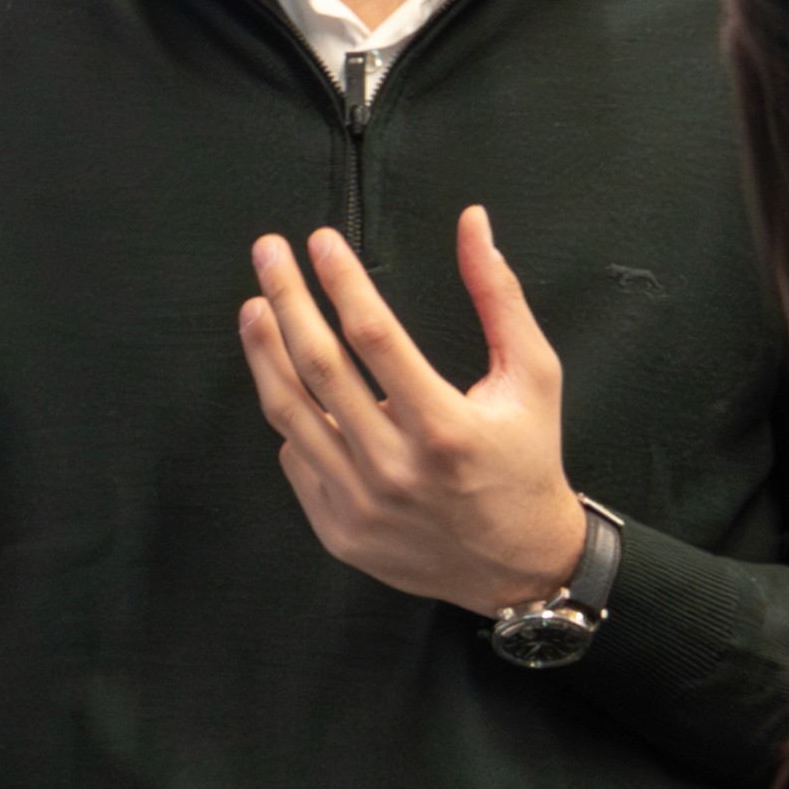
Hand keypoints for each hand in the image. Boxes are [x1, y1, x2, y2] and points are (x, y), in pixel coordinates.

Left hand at [237, 203, 586, 613]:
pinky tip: (291, 384)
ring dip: (264, 353)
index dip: (342, 282)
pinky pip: (296, 459)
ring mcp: (359, 504)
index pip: (374, 337)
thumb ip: (499, 298)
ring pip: (290, 414)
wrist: (518, 565)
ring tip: (255, 306)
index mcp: (445, 428)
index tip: (320, 242)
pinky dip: (293, 417)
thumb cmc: (528, 460)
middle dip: (286, 299)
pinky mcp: (337, 529)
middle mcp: (395, 469)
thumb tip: (472, 223)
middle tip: (266, 252)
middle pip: (317, 368)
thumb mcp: (533, 376)